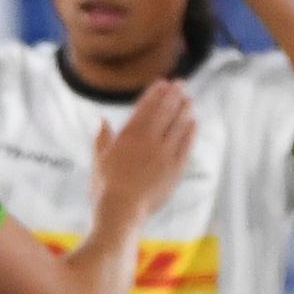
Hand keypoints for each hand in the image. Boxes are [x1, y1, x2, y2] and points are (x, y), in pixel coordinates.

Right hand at [92, 80, 194, 220]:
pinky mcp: (176, 168)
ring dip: (185, 110)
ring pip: (178, 125)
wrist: (123, 210)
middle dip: (174, 95)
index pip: (145, 107)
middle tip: (181, 84)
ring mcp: (165, 154)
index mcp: (128, 135)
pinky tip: (194, 122)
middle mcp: (148, 140)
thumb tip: (103, 120)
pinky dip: (191, 131)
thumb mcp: (99, 159)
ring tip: (189, 99)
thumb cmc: (106, 187)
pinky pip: (187, 145)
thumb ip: (102, 138)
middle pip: (165, 112)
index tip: (163, 83)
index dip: (156, 93)